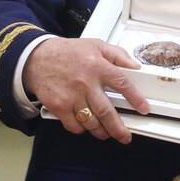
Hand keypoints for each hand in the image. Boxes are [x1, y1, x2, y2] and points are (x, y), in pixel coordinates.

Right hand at [22, 37, 149, 143]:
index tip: (143, 109)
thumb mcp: (95, 45)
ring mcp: (71, 96)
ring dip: (101, 131)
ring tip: (105, 132)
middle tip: (125, 135)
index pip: (122, 83)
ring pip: (91, 122)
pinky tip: (85, 124)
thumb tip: (134, 65)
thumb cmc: (66, 53)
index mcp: (97, 66)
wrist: (36, 58)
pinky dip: (81, 129)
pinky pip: (74, 125)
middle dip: (118, 128)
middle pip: (107, 112)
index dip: (135, 98)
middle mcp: (85, 82)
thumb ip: (117, 54)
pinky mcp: (59, 106)